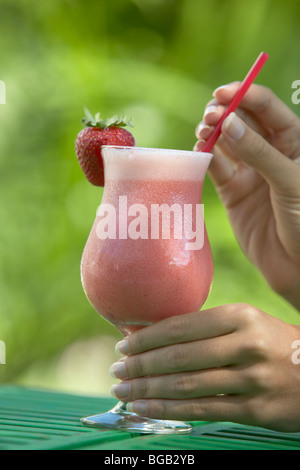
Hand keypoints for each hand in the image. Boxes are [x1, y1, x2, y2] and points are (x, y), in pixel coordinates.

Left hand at [110, 305, 299, 431]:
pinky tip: (146, 409)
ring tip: (123, 390)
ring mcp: (251, 379)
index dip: (147, 338)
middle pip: (179, 357)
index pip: (180, 326)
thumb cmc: (270, 343)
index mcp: (239, 316)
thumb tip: (153, 337)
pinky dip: (168, 411)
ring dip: (148, 390)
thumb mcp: (246, 322)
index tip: (123, 345)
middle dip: (140, 365)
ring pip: (186, 386)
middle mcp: (245, 345)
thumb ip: (205, 328)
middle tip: (116, 370)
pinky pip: (202, 411)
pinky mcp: (255, 410)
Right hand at [195, 83, 299, 309]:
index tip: (224, 92)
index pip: (268, 109)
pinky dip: (205, 157)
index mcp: (293, 142)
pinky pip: (216, 168)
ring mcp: (249, 172)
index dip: (246, 95)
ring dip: (212, 133)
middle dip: (225, 113)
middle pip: (243, 121)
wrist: (296, 265)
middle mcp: (269, 153)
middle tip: (210, 114)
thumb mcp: (290, 181)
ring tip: (203, 131)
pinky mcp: (232, 192)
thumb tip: (229, 123)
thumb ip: (260, 153)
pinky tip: (199, 150)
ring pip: (226, 143)